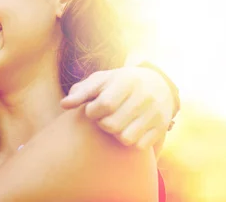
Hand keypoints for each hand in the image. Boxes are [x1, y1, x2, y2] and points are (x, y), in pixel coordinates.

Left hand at [59, 67, 173, 148]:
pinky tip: (128, 129)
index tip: (92, 109)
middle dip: (101, 124)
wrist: (156, 82)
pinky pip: (139, 145)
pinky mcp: (162, 127)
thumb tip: (63, 105)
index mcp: (127, 81)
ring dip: (115, 134)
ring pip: (125, 138)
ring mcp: (155, 113)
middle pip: (112, 124)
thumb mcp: (100, 80)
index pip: (105, 104)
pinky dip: (130, 141)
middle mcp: (144, 96)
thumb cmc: (118, 82)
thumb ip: (81, 91)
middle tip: (102, 118)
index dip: (92, 111)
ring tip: (114, 124)